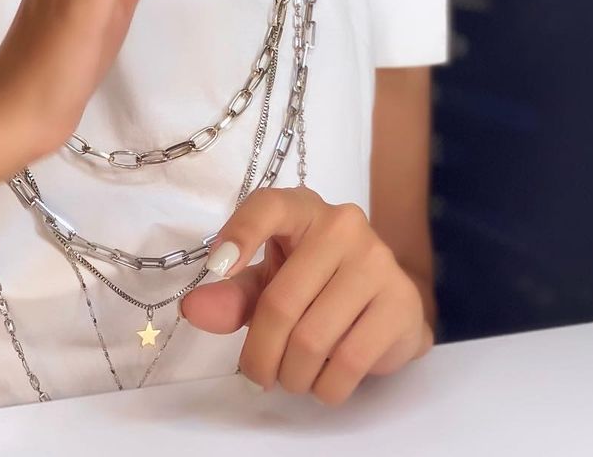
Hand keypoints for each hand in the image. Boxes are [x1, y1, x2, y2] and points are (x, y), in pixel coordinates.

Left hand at [180, 187, 431, 405]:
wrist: (387, 304)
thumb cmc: (317, 285)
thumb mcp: (270, 283)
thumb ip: (233, 295)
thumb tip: (191, 308)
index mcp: (303, 208)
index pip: (268, 206)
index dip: (240, 233)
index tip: (216, 268)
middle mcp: (343, 224)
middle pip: (282, 302)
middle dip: (261, 353)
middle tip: (257, 375)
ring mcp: (377, 260)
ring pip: (313, 339)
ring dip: (293, 375)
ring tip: (292, 376)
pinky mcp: (401, 302)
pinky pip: (349, 362)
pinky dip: (326, 387)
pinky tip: (324, 381)